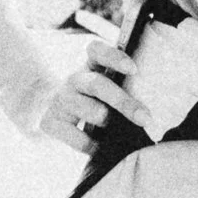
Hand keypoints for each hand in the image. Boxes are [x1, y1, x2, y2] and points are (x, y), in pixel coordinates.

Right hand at [36, 35, 152, 154]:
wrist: (45, 108)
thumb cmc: (90, 98)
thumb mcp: (103, 84)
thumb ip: (123, 85)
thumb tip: (152, 106)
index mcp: (90, 65)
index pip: (97, 51)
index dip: (114, 57)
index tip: (134, 69)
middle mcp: (74, 80)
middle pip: (97, 84)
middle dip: (124, 102)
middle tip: (145, 118)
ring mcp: (60, 100)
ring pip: (92, 112)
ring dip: (108, 123)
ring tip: (114, 129)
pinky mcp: (49, 122)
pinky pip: (79, 138)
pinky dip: (94, 146)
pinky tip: (100, 146)